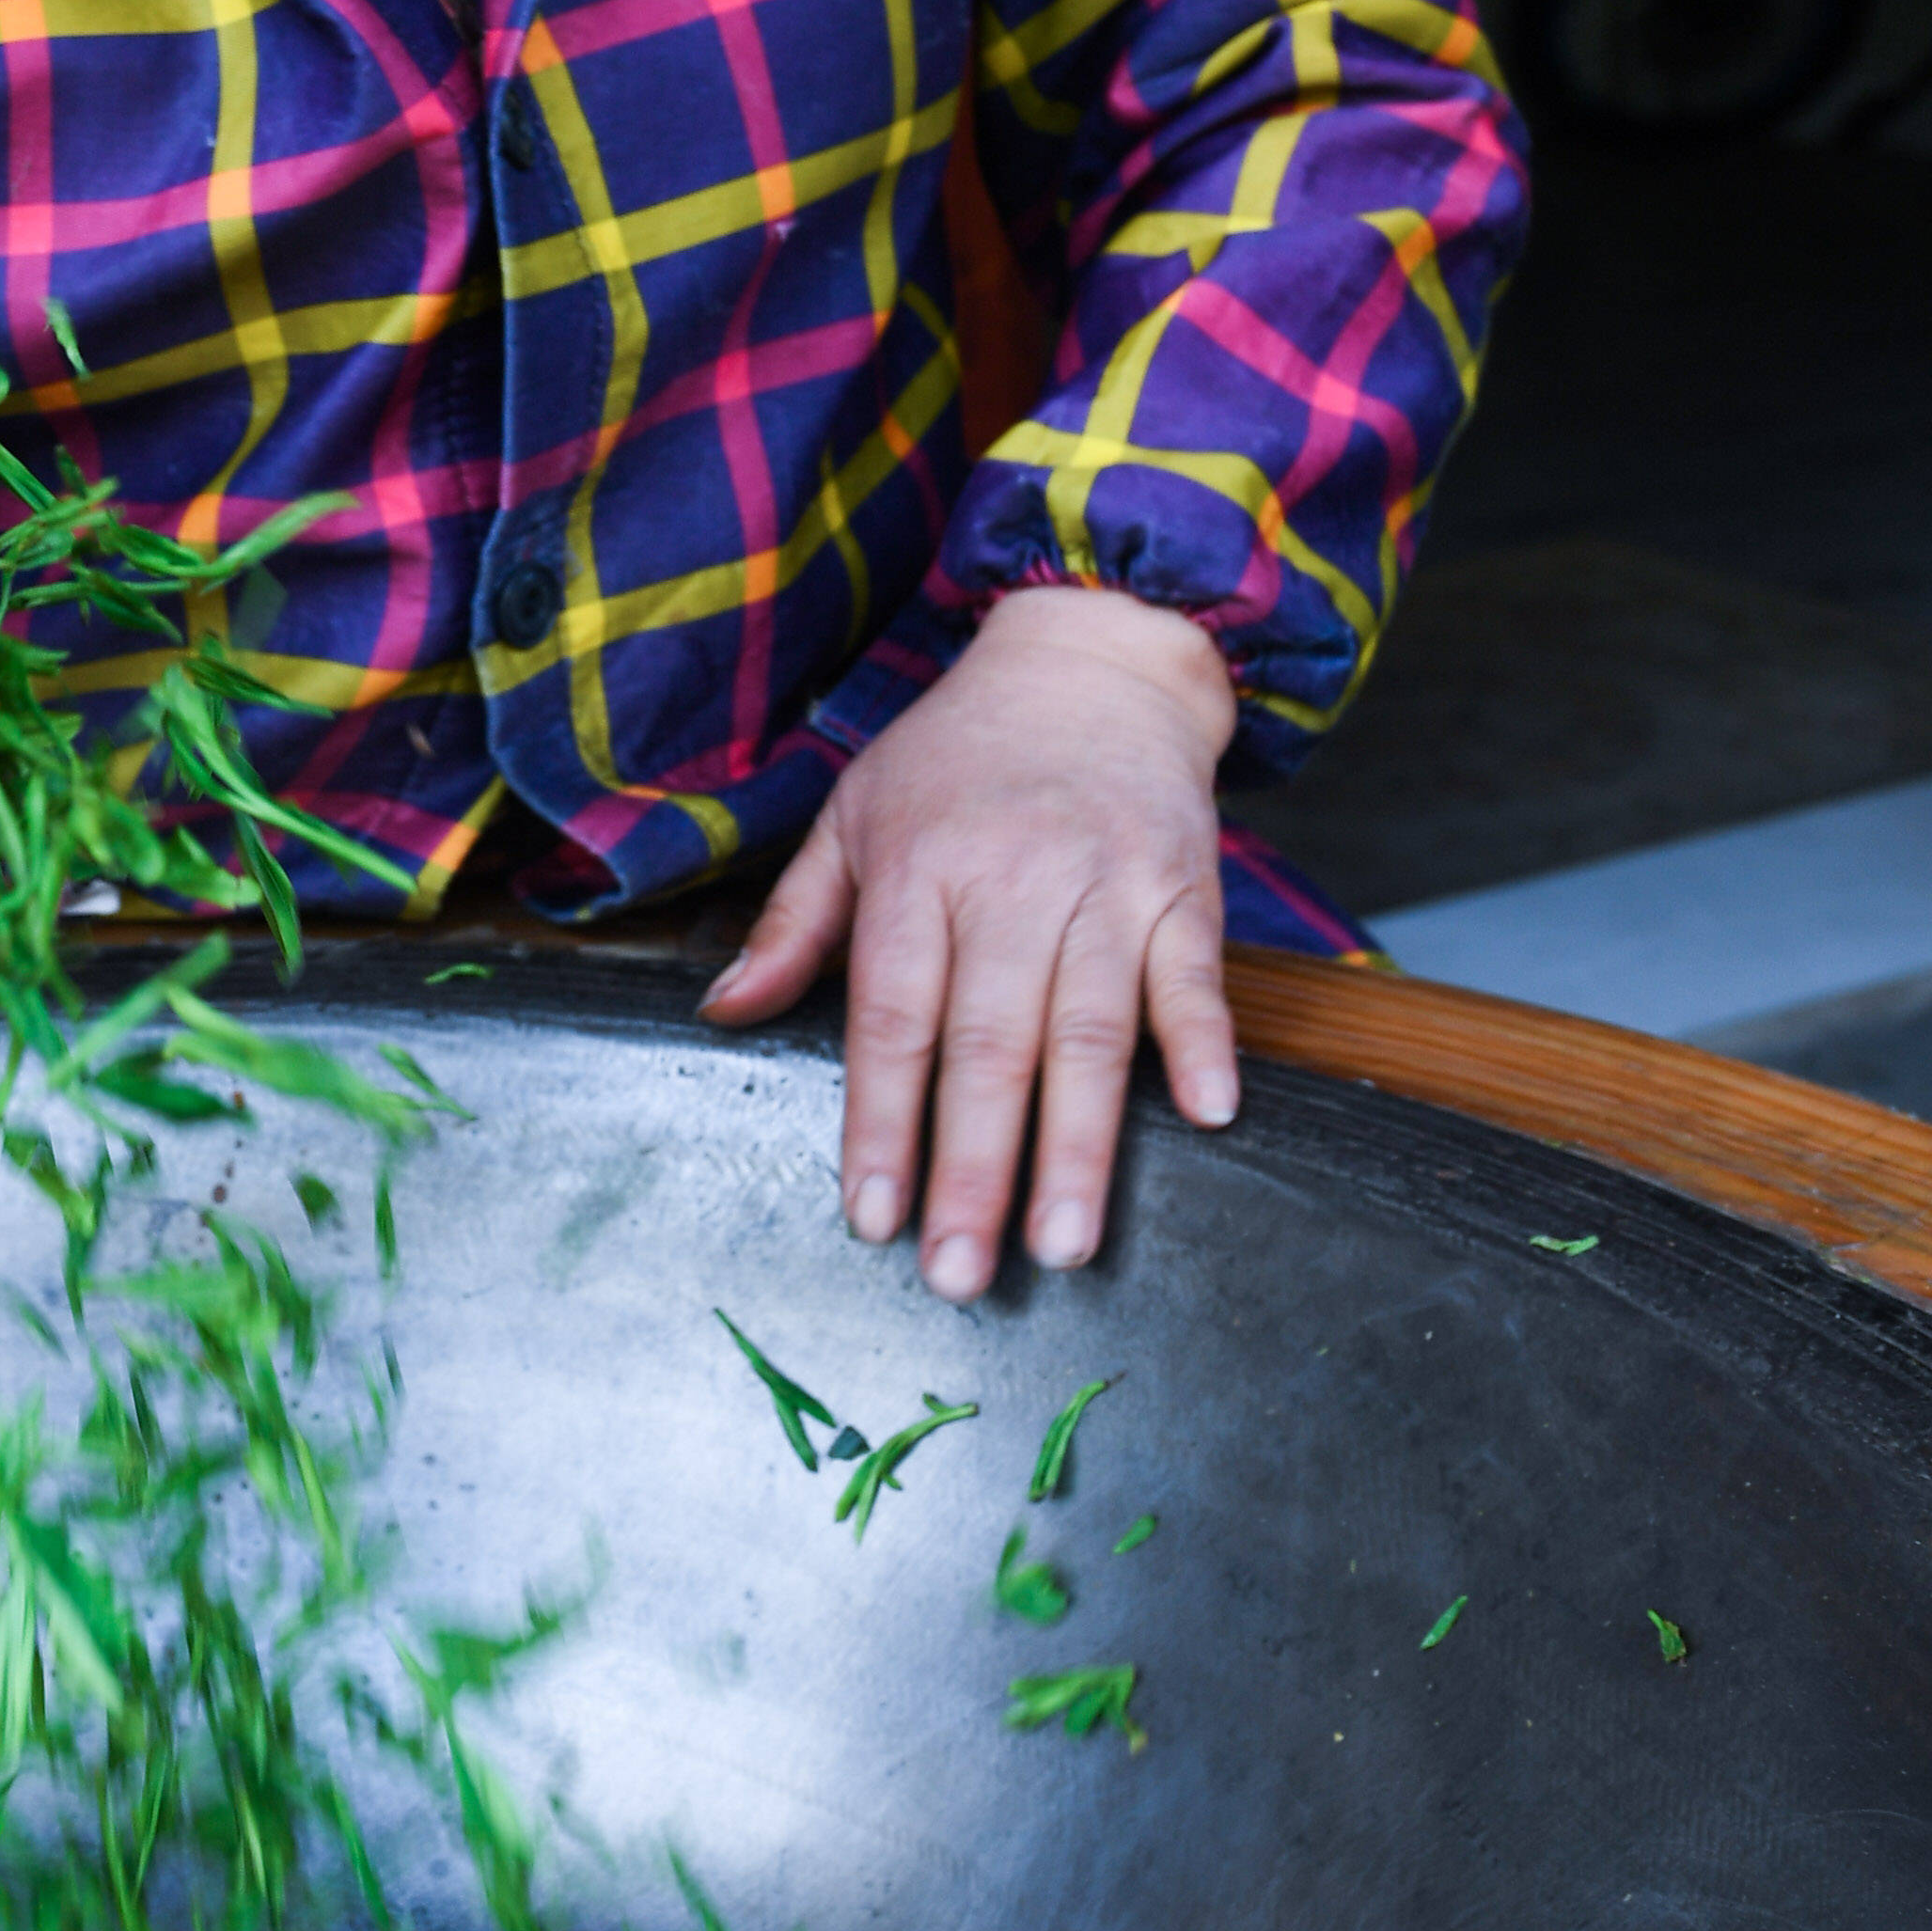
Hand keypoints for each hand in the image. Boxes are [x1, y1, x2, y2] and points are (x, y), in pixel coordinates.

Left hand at [699, 589, 1239, 1296]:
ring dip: (1079, 1145)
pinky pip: (1195, 977)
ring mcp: (1105, 887)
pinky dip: (1205, 1045)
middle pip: (988, 1045)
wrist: (1092, 656)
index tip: (870, 1216)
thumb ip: (795, 923)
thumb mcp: (855, 815)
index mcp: (919, 873)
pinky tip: (1209, 1117)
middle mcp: (1011, 884)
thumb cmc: (958, 754)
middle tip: (961, 1274)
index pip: (891, 1019)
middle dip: (973, 1169)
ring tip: (1063, 1243)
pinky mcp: (1185, 887)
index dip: (880, 1123)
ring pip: (1090, 1032)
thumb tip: (723, 1012)